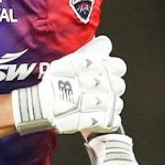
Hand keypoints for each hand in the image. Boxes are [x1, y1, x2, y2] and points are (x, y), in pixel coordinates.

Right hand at [10, 35, 124, 134]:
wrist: (44, 105)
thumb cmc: (54, 82)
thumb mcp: (71, 59)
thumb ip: (92, 51)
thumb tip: (104, 43)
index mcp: (101, 66)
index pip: (120, 66)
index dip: (112, 70)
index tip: (104, 73)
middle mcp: (107, 83)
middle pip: (120, 86)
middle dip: (109, 88)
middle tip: (94, 90)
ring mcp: (106, 103)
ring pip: (118, 103)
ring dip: (107, 104)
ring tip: (92, 104)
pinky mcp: (103, 120)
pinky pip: (113, 120)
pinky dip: (105, 120)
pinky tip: (94, 116)